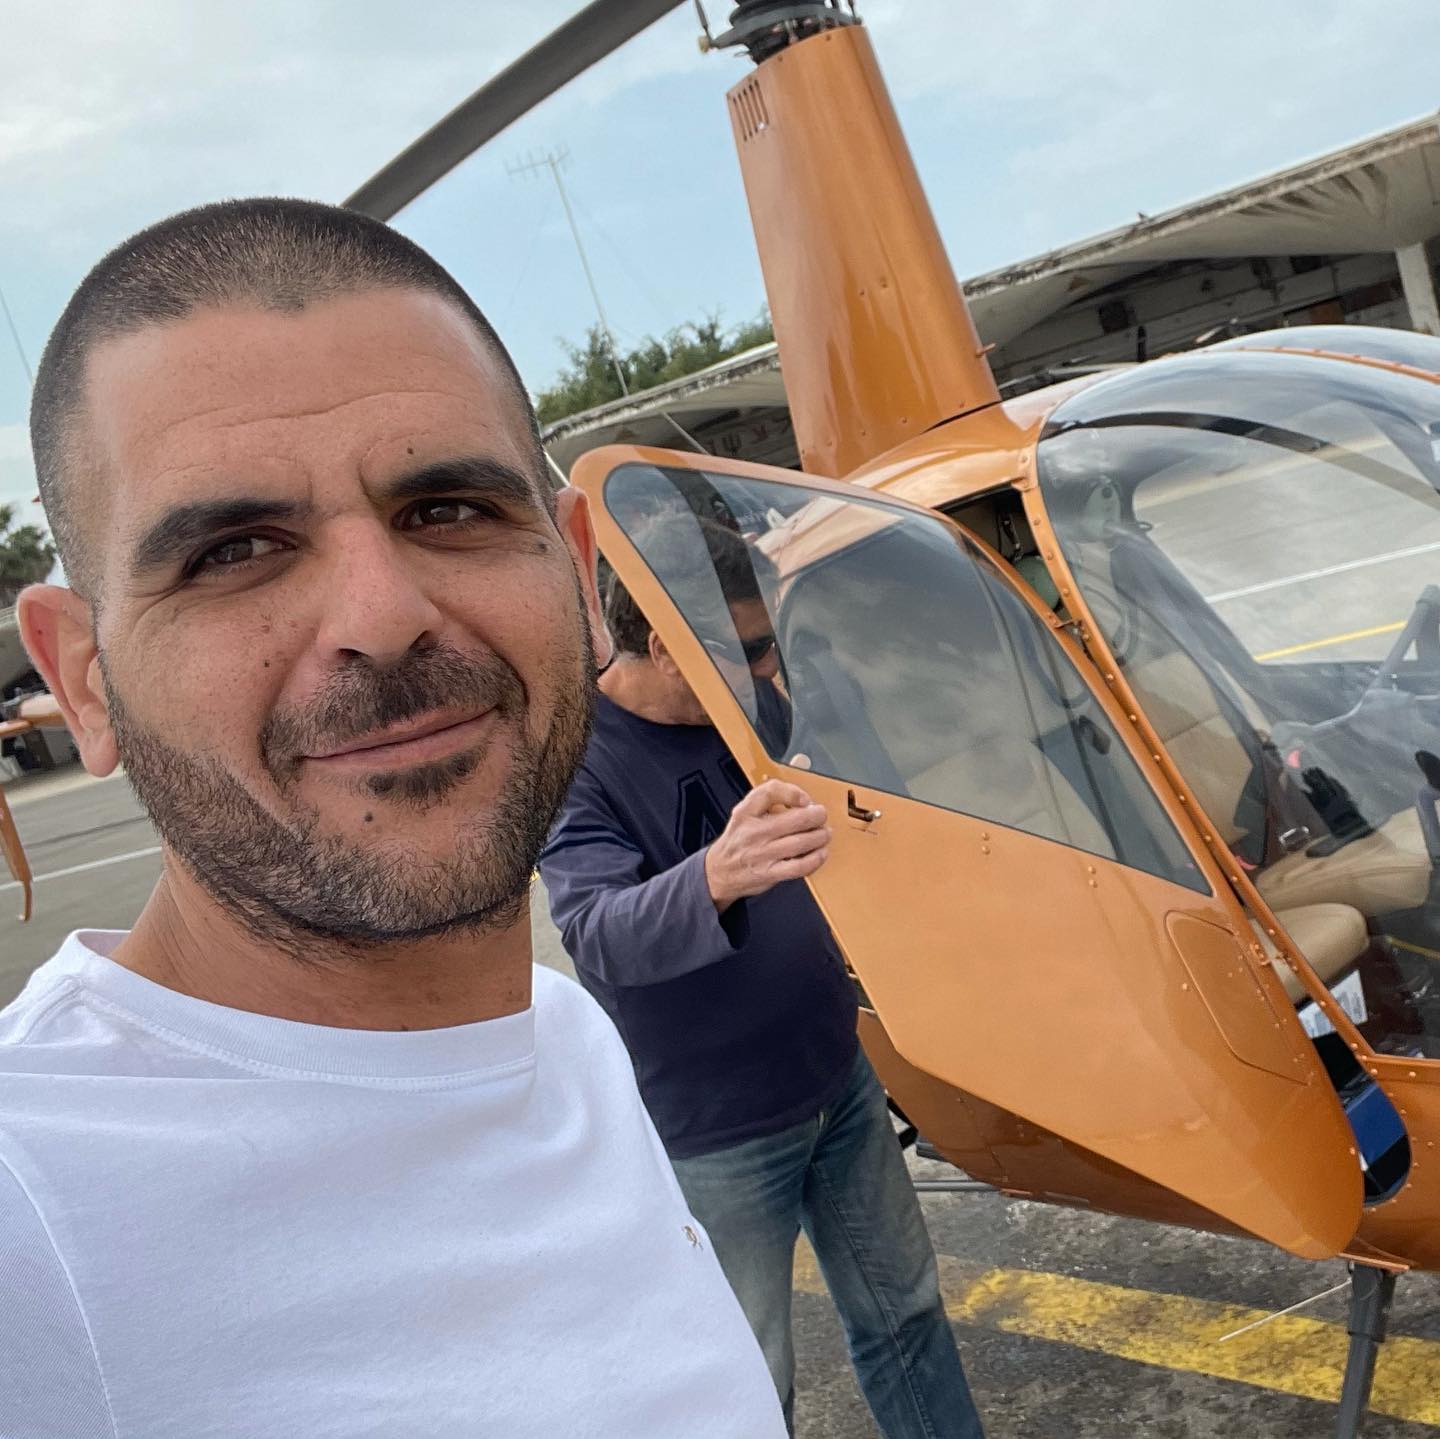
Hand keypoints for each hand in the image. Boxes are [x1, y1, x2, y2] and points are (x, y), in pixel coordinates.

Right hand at [704, 779, 830, 911]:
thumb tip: (802, 800)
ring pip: (801, 842)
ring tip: (824, 833)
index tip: (804, 799)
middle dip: (816, 815)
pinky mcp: (770, 873)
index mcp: (746, 813)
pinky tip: (820, 853)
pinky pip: (799, 866)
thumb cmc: (738, 841)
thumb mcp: (744, 813)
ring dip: (820, 836)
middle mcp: (754, 832)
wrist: (719, 871)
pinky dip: (815, 859)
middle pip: (795, 818)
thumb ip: (768, 801)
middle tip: (821, 815)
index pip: (771, 792)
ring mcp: (762, 854)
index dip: (794, 793)